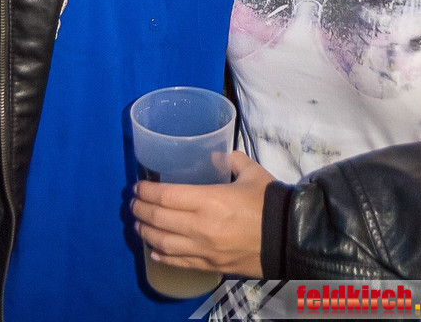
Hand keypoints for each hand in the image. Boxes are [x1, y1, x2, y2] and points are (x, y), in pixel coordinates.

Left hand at [132, 151, 273, 277]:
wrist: (288, 239)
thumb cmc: (268, 202)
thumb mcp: (251, 172)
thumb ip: (231, 160)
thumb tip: (214, 156)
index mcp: (210, 200)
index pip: (166, 196)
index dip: (147, 192)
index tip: (137, 187)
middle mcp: (201, 227)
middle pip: (159, 219)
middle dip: (140, 211)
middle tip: (132, 204)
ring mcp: (203, 250)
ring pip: (163, 243)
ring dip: (146, 232)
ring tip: (137, 224)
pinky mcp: (209, 266)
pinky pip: (178, 262)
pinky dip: (161, 255)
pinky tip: (153, 250)